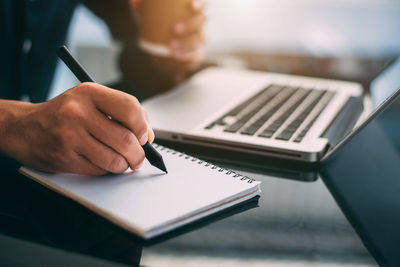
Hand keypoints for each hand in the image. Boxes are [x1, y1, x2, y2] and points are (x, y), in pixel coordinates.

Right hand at [0, 83, 153, 174]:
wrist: (25, 128)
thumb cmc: (64, 113)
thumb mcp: (90, 100)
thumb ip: (122, 111)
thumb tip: (148, 134)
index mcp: (89, 93)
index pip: (130, 108)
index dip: (143, 126)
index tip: (144, 136)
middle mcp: (78, 112)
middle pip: (126, 140)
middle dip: (138, 154)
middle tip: (138, 157)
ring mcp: (70, 136)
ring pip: (115, 160)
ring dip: (124, 165)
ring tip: (122, 161)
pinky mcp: (65, 158)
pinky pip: (100, 170)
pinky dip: (106, 170)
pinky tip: (100, 161)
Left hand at [131, 0, 205, 81]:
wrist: (166, 51)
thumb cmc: (160, 27)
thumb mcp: (151, 18)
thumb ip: (143, 10)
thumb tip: (133, 2)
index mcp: (192, 11)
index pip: (202, 3)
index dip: (200, 3)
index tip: (192, 6)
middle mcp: (199, 24)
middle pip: (201, 21)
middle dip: (190, 24)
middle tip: (175, 28)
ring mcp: (200, 40)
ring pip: (198, 40)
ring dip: (186, 43)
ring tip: (171, 46)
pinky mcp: (197, 55)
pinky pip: (194, 56)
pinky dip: (185, 56)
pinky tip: (175, 56)